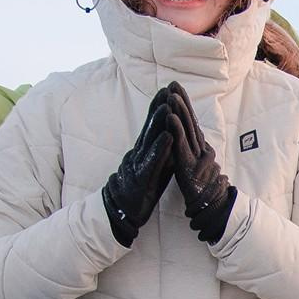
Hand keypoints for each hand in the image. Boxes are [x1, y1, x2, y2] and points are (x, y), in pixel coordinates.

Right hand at [99, 95, 175, 247]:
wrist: (122, 210)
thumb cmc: (142, 187)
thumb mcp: (156, 165)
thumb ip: (163, 151)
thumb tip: (175, 135)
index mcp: (145, 150)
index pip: (153, 125)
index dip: (160, 107)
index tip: (168, 90)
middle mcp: (140, 153)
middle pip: (150, 126)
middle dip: (159, 106)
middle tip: (168, 88)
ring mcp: (139, 164)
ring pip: (150, 139)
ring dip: (159, 122)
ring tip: (167, 106)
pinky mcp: (142, 178)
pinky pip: (152, 161)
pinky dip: (160, 148)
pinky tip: (168, 136)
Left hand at [157, 84, 237, 243]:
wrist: (213, 208)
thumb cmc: (205, 190)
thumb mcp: (198, 166)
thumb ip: (195, 152)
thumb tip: (193, 140)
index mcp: (199, 148)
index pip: (191, 123)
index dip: (184, 106)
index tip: (176, 90)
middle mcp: (200, 149)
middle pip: (190, 121)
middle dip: (182, 101)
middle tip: (173, 83)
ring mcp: (196, 156)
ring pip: (187, 129)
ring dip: (179, 110)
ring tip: (171, 95)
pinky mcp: (190, 166)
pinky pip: (182, 145)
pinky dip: (176, 130)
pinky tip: (170, 117)